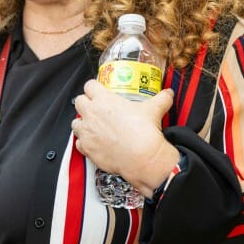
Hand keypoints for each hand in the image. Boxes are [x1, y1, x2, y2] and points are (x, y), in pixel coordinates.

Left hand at [72, 80, 178, 196]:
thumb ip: (161, 99)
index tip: (99, 92)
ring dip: (82, 123)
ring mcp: (87, 131)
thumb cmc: (144, 132)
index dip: (94, 88)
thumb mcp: (154, 110)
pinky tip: (95, 143)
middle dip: (86, 103)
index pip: (89, 85)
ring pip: (75, 122)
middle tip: (96, 108)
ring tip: (93, 126)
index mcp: (103, 100)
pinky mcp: (86, 148)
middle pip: (79, 101)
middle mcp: (91, 113)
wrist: (141, 157)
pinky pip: (79, 143)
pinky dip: (84, 143)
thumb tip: (168, 93)